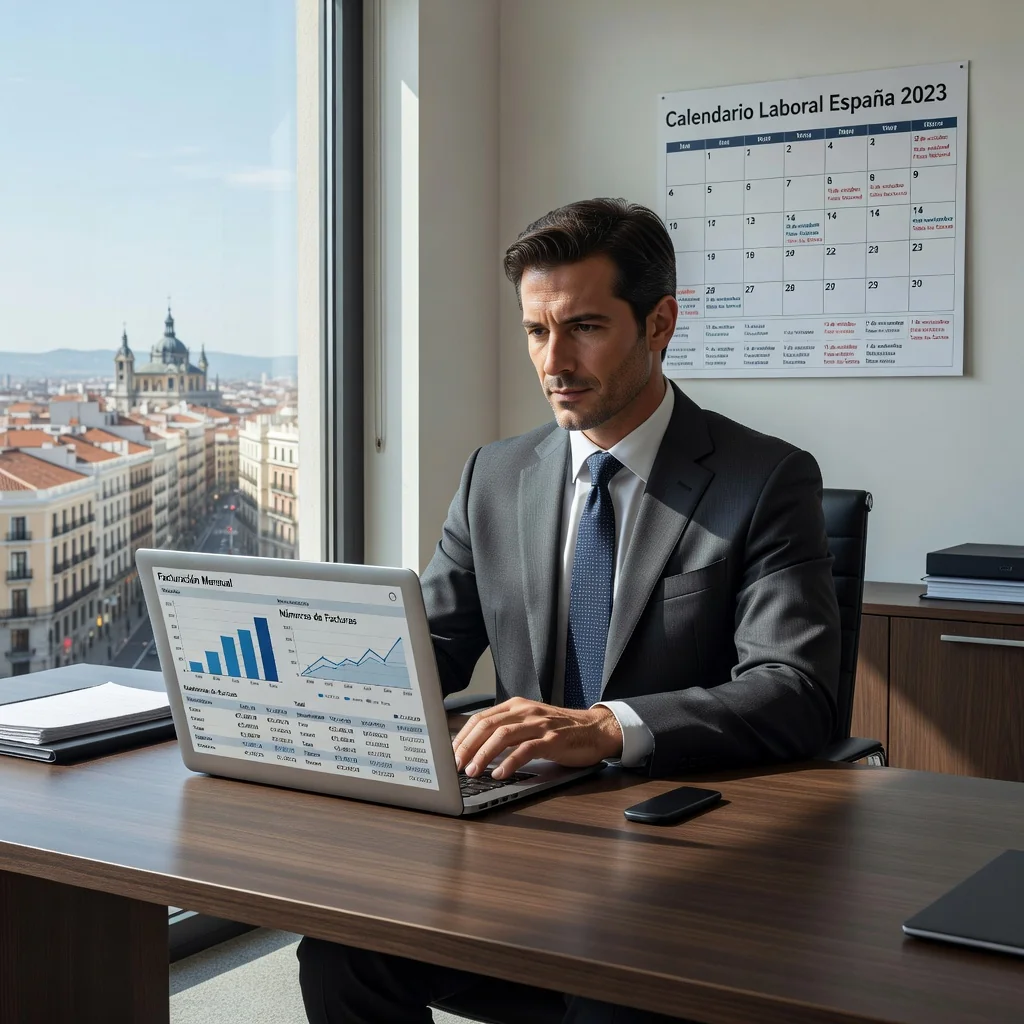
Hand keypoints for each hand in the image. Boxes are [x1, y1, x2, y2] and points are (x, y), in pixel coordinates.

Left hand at [452, 697, 622, 779]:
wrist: (595, 729)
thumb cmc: (560, 730)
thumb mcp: (530, 724)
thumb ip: (507, 731)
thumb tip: (476, 749)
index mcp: (516, 706)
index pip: (481, 718)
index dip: (462, 736)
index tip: (450, 754)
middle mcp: (525, 711)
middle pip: (487, 725)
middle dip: (467, 746)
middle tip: (455, 765)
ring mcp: (539, 724)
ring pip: (503, 736)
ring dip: (484, 754)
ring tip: (472, 771)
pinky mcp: (553, 739)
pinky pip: (526, 749)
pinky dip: (510, 763)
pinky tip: (499, 774)